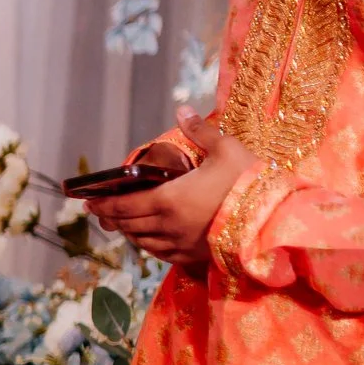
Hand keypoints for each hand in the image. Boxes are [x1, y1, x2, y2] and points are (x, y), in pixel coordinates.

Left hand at [83, 107, 256, 269]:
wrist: (274, 221)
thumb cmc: (249, 183)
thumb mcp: (226, 150)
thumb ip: (200, 130)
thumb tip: (182, 107)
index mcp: (168, 199)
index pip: (122, 205)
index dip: (102, 205)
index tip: (88, 202)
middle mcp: (167, 225)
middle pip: (127, 224)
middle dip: (110, 218)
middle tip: (100, 212)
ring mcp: (179, 244)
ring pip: (141, 240)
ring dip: (128, 232)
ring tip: (121, 223)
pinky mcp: (193, 257)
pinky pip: (160, 254)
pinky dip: (147, 246)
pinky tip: (147, 240)